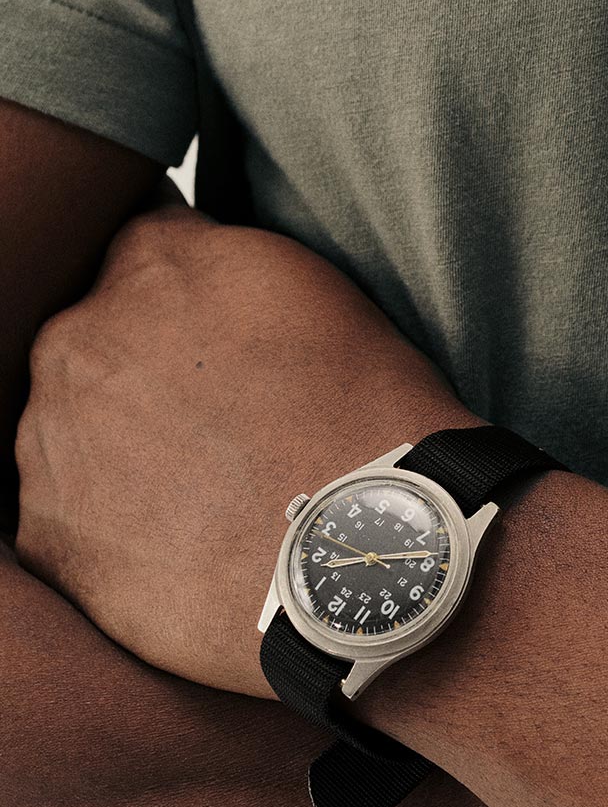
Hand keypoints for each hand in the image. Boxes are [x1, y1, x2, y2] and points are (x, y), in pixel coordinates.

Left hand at [13, 201, 477, 697]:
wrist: (355, 557)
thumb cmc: (363, 421)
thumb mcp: (319, 293)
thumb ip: (231, 267)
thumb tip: (204, 278)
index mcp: (154, 264)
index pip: (145, 249)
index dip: (190, 296)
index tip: (222, 334)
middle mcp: (81, 339)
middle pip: (96, 339)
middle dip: (144, 369)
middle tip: (220, 419)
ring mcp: (50, 438)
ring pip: (71, 426)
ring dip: (120, 447)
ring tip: (206, 490)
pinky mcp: (45, 533)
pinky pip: (65, 512)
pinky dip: (112, 523)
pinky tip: (183, 539)